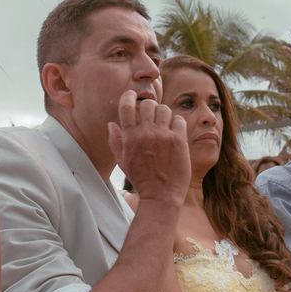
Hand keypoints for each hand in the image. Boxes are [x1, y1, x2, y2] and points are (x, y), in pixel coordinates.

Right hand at [107, 90, 189, 204]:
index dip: (129, 96)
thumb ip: (115, 141)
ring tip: (164, 125)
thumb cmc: (141, 179)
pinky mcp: (179, 140)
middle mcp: (146, 133)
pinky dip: (177, 123)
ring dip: (164, 114)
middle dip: (150, 107)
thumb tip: (111, 124)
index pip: (126, 106)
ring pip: (164, 109)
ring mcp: (163, 136)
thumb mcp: (123, 162)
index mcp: (130, 137)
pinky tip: (174, 132)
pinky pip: (179, 119)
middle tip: (153, 116)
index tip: (132, 95)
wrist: (161, 196)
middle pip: (148, 104)